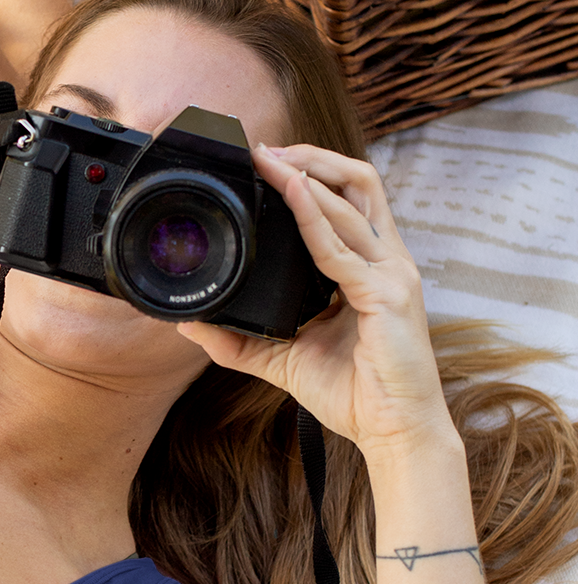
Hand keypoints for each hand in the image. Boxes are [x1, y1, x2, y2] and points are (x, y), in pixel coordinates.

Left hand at [176, 143, 455, 462]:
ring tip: (271, 160)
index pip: (347, 202)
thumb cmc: (354, 394)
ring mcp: (392, 274)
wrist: (394, 433)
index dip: (311, 174)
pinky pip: (343, 248)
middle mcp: (385, 261)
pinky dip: (313, 217)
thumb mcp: (283, 358)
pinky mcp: (389, 295)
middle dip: (312, 157)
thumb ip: (239, 340)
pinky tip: (289, 196)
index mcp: (369, 269)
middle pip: (359, 182)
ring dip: (308, 174)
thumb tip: (189, 324)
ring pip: (354, 200)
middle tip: (264, 150)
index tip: (265, 161)